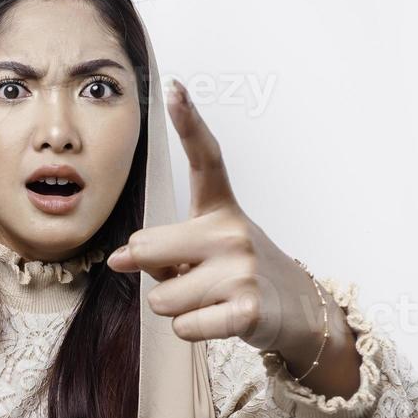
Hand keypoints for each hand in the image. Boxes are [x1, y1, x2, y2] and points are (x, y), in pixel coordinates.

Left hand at [105, 78, 324, 358]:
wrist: (300, 312)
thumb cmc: (240, 276)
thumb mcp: (205, 250)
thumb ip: (160, 248)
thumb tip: (118, 260)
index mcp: (220, 209)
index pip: (205, 157)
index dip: (189, 120)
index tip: (174, 88)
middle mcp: (232, 231)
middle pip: (145, 249)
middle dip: (154, 273)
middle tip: (188, 276)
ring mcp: (241, 270)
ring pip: (160, 298)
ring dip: (174, 307)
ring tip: (209, 298)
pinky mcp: (246, 310)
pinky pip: (182, 326)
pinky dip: (190, 329)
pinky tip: (218, 319)